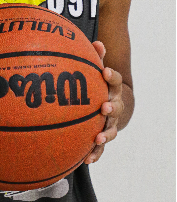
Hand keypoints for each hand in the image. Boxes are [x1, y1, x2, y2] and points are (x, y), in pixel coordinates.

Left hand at [84, 41, 123, 164]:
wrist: (111, 104)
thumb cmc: (99, 84)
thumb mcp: (97, 69)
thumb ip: (96, 57)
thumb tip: (96, 42)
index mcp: (113, 89)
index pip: (116, 80)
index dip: (112, 76)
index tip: (105, 71)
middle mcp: (114, 106)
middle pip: (116, 107)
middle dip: (111, 107)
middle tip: (104, 107)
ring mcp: (110, 122)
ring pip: (111, 129)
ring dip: (105, 134)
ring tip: (97, 138)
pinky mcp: (102, 137)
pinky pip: (101, 148)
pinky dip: (95, 153)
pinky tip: (86, 159)